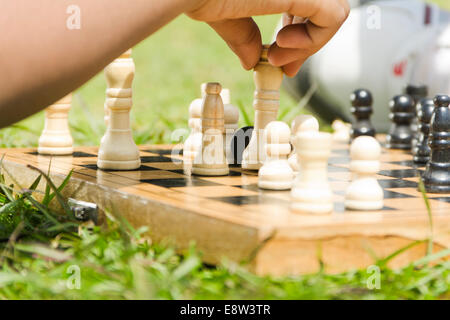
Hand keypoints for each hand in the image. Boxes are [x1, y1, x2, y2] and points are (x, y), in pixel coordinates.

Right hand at [187, 0, 349, 76]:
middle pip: (321, 8)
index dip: (299, 33)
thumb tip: (252, 60)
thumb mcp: (224, 13)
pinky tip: (282, 46)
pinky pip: (334, 18)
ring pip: (333, 13)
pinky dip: (314, 41)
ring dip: (307, 45)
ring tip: (276, 55)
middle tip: (284, 67)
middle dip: (305, 44)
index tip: (282, 59)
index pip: (305, 4)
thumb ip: (244, 35)